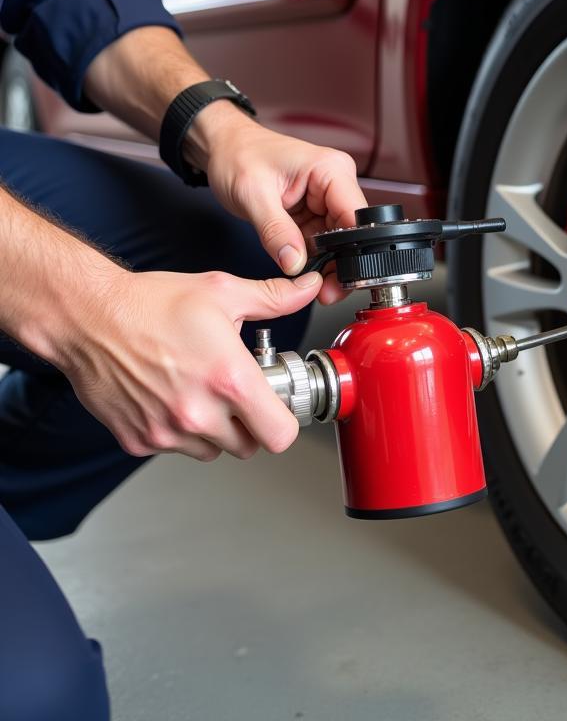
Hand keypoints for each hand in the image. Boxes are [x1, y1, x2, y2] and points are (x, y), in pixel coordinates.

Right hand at [59, 268, 323, 461]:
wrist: (87, 316)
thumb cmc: (150, 303)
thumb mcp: (223, 291)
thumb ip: (274, 297)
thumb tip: (307, 288)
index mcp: (229, 379)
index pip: (280, 434)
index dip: (284, 420)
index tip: (277, 403)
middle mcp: (199, 412)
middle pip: (249, 446)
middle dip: (250, 422)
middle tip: (237, 391)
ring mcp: (167, 431)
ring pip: (213, 450)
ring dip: (215, 429)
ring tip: (202, 389)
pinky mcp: (139, 441)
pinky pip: (176, 448)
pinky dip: (180, 430)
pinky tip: (172, 395)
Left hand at [189, 104, 366, 303]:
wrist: (223, 147)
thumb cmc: (238, 155)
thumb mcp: (252, 195)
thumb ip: (275, 231)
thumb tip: (295, 263)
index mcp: (330, 170)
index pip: (356, 216)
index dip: (352, 251)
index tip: (338, 278)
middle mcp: (335, 182)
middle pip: (353, 233)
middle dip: (340, 264)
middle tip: (325, 291)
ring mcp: (326, 197)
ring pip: (340, 241)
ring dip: (327, 263)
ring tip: (312, 282)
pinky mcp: (314, 209)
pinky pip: (322, 240)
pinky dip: (314, 256)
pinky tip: (302, 265)